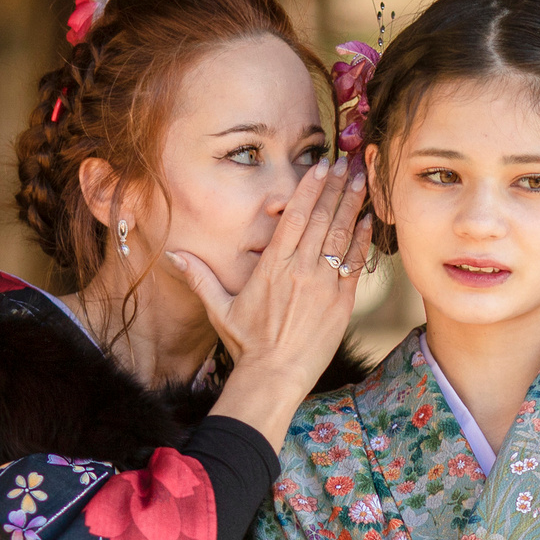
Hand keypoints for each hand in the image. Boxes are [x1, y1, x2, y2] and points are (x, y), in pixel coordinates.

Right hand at [168, 156, 372, 450]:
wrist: (275, 376)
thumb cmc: (246, 343)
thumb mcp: (219, 307)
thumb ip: (199, 276)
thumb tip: (173, 254)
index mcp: (272, 266)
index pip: (295, 216)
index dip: (310, 187)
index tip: (322, 165)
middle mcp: (300, 270)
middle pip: (322, 218)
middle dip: (336, 187)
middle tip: (349, 162)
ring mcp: (323, 285)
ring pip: (340, 236)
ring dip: (352, 205)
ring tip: (362, 180)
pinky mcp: (341, 303)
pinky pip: (353, 264)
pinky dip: (361, 240)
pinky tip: (367, 220)